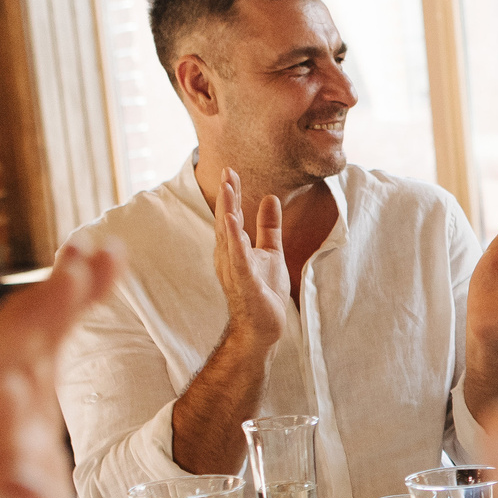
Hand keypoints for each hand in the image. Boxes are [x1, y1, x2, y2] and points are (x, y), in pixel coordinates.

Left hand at [0, 242, 120, 497]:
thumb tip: (23, 478)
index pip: (6, 371)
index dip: (45, 314)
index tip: (89, 268)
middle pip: (1, 355)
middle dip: (51, 299)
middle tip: (103, 254)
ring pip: (2, 372)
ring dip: (47, 319)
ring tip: (93, 273)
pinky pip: (11, 404)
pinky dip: (42, 358)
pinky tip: (64, 345)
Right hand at [214, 168, 286, 347]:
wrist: (264, 327)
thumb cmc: (264, 290)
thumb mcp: (271, 252)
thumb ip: (268, 226)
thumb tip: (270, 197)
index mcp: (234, 247)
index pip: (232, 215)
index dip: (232, 194)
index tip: (230, 171)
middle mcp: (229, 256)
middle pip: (226, 221)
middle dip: (227, 197)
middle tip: (226, 171)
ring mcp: (234, 270)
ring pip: (229, 237)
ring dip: (227, 212)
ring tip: (227, 189)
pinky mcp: (244, 284)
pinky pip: (239, 260)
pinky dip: (236, 242)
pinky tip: (233, 225)